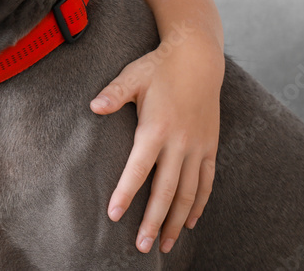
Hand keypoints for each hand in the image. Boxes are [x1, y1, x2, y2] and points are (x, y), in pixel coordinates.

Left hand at [91, 22, 223, 253]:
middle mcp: (179, 143)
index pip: (138, 169)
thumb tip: (93, 106)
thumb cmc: (159, 67)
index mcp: (156, 128)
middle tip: (143, 246)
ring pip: (189, 193)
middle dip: (154, 221)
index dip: (126, 193)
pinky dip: (199, 204)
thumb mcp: (132, 76)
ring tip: (167, 244)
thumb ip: (113, 93)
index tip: (115, 215)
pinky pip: (207, 182)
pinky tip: (191, 221)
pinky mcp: (210, 146)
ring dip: (177, 221)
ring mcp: (197, 147)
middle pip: (166, 191)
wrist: (199, 58)